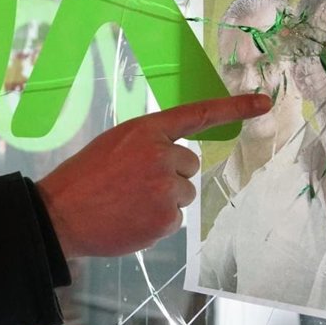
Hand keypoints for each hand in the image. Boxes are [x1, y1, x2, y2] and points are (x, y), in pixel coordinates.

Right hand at [36, 93, 271, 258]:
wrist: (61, 215)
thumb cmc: (85, 178)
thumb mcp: (115, 145)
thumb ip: (149, 145)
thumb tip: (177, 162)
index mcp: (146, 130)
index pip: (198, 114)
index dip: (234, 108)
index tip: (264, 103)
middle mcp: (161, 154)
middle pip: (188, 165)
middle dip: (168, 175)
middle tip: (133, 184)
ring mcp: (165, 187)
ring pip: (182, 193)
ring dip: (162, 200)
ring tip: (128, 202)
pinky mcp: (165, 218)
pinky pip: (174, 218)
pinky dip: (156, 221)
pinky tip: (130, 218)